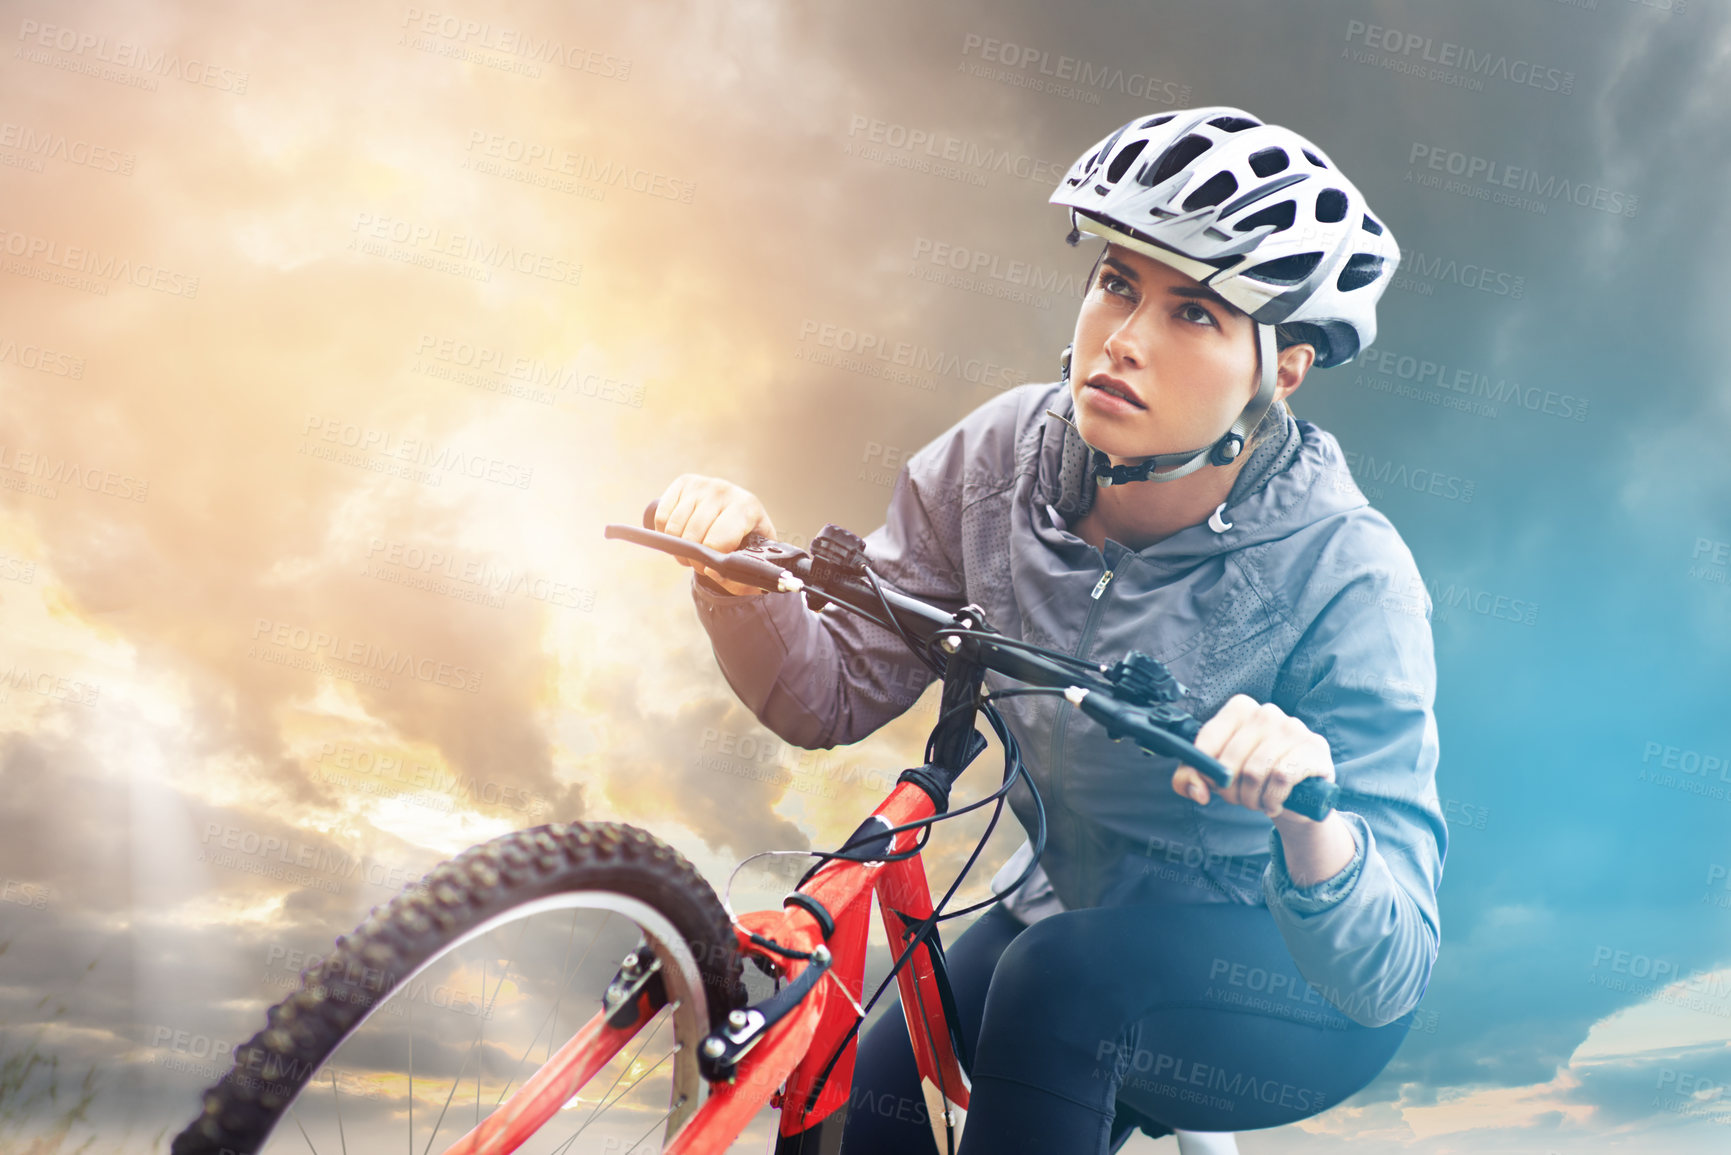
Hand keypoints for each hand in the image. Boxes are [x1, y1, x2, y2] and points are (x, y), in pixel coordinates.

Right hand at [654, 474, 777, 596]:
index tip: (710, 568)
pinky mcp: (684, 482)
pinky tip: (678, 536)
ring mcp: (703, 484)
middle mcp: (724, 491)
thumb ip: (738, 578)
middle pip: (692, 537)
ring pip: (674, 528)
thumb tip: (711, 572)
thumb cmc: (747, 540)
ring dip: (677, 548)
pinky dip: (664, 533)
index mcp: (746, 508)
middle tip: (699, 562)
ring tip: (690, 550)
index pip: (717, 541)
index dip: (708, 562)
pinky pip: (662, 516)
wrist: (742, 512)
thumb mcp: (751, 561)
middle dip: (692, 558)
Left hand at [1172, 694, 1334, 823]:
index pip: (1208, 740)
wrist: (1299, 795)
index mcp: (1240, 708)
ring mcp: (1293, 727)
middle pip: (1231, 761)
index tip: (1212, 784)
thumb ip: (1191, 778)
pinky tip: (1274, 803)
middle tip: (1238, 800)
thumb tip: (1197, 791)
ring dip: (1251, 799)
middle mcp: (1266, 712)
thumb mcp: (1217, 775)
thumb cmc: (1254, 778)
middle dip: (1229, 792)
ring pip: (1255, 771)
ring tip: (1257, 803)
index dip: (1204, 770)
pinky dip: (1272, 799)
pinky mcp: (1313, 748)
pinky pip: (1281, 777)